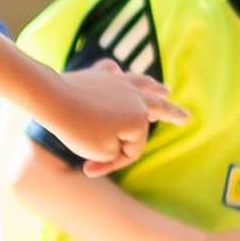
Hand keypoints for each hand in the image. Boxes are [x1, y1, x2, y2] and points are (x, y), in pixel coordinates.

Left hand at [29, 60, 180, 173]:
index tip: (90, 169)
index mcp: (140, 117)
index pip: (133, 148)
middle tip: (186, 117)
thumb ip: (116, 146)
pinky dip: (114, 73)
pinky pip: (110, 71)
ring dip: (154, 88)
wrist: (53, 102)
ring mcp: (118, 82)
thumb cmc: (77, 130)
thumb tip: (115, 131)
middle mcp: (135, 97)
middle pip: (158, 107)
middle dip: (172, 114)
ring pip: (142, 84)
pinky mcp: (98, 74)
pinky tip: (115, 71)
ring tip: (166, 90)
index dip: (112, 163)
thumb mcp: (102, 151)